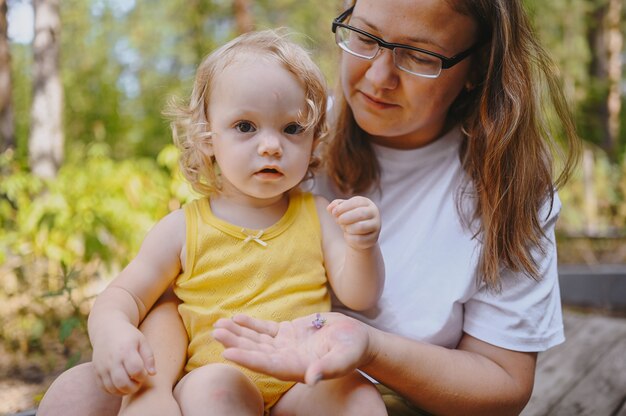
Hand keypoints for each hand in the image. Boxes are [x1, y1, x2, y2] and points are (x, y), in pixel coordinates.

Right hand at [91, 323, 155, 394]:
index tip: (144, 372)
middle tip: (138, 381)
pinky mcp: (96, 371)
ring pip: (112, 388)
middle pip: (123, 383)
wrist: (107, 329)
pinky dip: (114, 391)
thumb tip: (152, 374)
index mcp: (126, 350)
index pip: (136, 370)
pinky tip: (121, 384)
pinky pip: (104, 388)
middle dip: (134, 387)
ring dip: (124, 391)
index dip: (143, 376)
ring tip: (130, 383)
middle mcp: (112, 359)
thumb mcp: (142, 341)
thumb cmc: (129, 336)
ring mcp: (102, 366)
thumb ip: (149, 357)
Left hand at [212, 312, 372, 384]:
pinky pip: (265, 329)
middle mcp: (286, 358)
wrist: (357, 339)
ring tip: (219, 325)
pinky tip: (236, 318)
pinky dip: (251, 324)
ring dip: (238, 333)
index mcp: (296, 367)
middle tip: (216, 333)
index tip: (227, 353)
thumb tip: (312, 379)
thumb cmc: (353, 350)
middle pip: (256, 351)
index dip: (247, 359)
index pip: (267, 365)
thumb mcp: (344, 358)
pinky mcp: (288, 333)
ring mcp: (285, 345)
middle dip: (235, 342)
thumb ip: (328, 368)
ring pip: (256, 340)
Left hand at [327, 196, 380, 249]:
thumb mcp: (342, 209)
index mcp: (366, 202)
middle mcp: (374, 213)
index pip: (356, 202)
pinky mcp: (373, 239)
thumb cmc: (349, 218)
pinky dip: (350, 238)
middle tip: (338, 221)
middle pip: (360, 214)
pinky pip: (359, 239)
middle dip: (345, 217)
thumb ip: (335, 206)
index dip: (343, 207)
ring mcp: (375, 226)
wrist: (358, 234)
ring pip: (360, 227)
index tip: (333, 213)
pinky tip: (349, 236)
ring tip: (345, 228)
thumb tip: (330, 208)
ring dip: (348, 228)